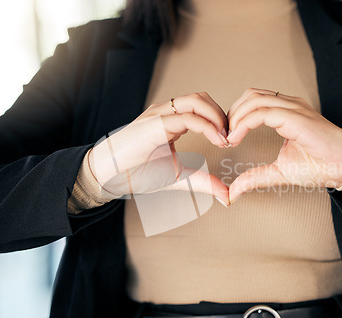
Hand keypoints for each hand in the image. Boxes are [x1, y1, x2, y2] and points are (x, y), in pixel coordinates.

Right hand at [88, 92, 230, 204]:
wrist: (109, 176)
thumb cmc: (138, 173)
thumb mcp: (179, 178)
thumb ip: (203, 182)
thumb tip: (226, 194)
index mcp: (171, 121)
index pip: (202, 108)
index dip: (220, 121)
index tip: (230, 141)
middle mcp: (166, 113)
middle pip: (202, 98)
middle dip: (222, 115)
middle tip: (232, 137)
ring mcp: (160, 115)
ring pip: (197, 101)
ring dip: (217, 116)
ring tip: (226, 137)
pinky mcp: (155, 123)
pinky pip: (187, 117)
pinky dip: (208, 126)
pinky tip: (218, 140)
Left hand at [226, 88, 341, 202]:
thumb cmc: (320, 166)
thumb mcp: (279, 172)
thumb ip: (256, 177)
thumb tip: (234, 190)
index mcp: (286, 113)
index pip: (253, 102)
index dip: (235, 117)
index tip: (226, 138)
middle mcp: (289, 105)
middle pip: (250, 96)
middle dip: (231, 114)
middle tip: (223, 137)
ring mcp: (293, 108)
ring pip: (254, 99)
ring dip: (235, 117)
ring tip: (228, 139)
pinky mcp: (296, 117)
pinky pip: (263, 112)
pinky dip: (244, 123)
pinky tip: (236, 138)